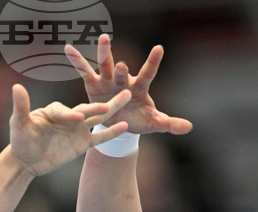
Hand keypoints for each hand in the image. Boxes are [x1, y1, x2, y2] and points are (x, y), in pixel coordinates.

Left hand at [9, 83, 131, 176]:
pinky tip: (125, 125)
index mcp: (55, 110)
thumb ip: (21, 106)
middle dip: (98, 106)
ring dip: (112, 108)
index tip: (76, 119)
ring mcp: (78, 129)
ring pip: (98, 118)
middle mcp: (69, 116)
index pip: (65, 112)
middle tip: (112, 100)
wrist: (26, 160)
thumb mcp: (19, 124)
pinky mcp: (83, 143)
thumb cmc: (21, 140)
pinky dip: (111, 132)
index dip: (70, 115)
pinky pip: (99, 137)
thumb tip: (16, 86)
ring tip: (127, 95)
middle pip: (86, 109)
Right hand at [65, 33, 191, 135]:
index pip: (148, 73)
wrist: (120, 126)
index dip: (153, 62)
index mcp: (139, 88)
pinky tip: (69, 49)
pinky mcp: (93, 85)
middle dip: (121, 69)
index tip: (159, 48)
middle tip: (122, 65)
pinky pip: (84, 71)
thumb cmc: (139, 121)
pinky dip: (77, 60)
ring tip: (102, 38)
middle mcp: (123, 81)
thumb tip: (189, 127)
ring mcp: (108, 81)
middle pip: (122, 71)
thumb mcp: (154, 124)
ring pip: (105, 65)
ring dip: (103, 53)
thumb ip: (170, 123)